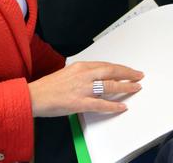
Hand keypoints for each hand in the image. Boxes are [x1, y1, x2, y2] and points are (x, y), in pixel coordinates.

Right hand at [29, 61, 143, 116]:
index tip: (128, 70)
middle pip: (112, 71)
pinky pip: (101, 104)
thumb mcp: (67, 73)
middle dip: (128, 73)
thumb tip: (96, 77)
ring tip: (136, 88)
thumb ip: (83, 74)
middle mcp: (84, 75)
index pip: (106, 65)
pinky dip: (113, 105)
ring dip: (125, 87)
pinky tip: (122, 106)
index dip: (119, 68)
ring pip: (110, 86)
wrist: (34, 96)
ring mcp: (83, 89)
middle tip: (138, 75)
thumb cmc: (48, 86)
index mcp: (81, 66)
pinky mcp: (79, 103)